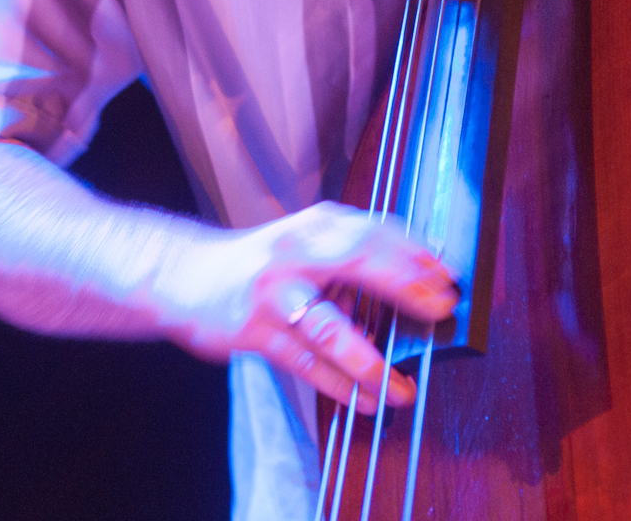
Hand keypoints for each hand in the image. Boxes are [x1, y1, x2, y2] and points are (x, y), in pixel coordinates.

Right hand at [154, 202, 457, 413]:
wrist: (182, 274)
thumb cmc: (260, 261)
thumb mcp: (303, 239)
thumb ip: (350, 250)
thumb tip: (417, 269)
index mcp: (314, 226)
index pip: (371, 230)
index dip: (413, 250)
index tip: (448, 272)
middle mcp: (295, 254)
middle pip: (356, 262)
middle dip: (403, 286)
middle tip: (440, 310)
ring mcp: (273, 294)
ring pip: (329, 329)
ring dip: (370, 362)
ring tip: (402, 389)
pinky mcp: (253, 332)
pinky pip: (304, 364)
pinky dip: (338, 387)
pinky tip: (365, 403)